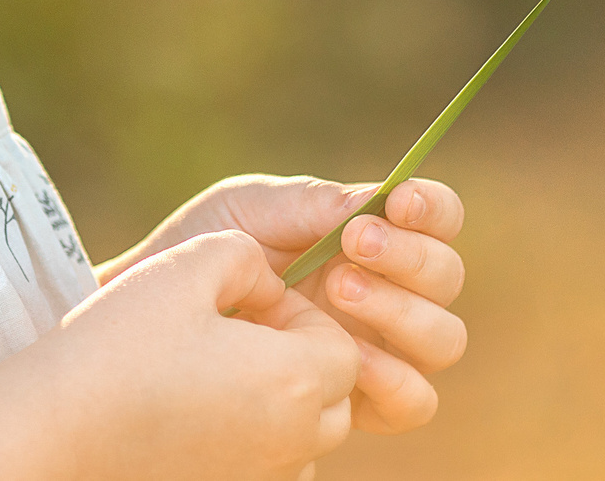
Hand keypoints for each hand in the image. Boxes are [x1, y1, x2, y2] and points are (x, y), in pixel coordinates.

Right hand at [0, 229, 359, 480]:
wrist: (53, 427)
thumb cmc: (118, 341)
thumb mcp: (189, 263)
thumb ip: (248, 256)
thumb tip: (270, 285)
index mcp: (292, 382)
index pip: (342, 347)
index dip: (300, 317)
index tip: (245, 307)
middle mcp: (290, 443)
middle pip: (332, 397)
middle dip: (298, 358)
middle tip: (233, 334)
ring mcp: (258, 477)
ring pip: (303, 437)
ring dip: (278, 401)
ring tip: (212, 373)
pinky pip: (269, 467)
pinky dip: (251, 439)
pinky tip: (196, 413)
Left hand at [102, 175, 467, 434]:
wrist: (157, 316)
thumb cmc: (205, 252)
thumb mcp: (246, 212)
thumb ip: (310, 203)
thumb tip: (374, 201)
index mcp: (372, 238)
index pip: (437, 218)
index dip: (433, 208)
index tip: (399, 202)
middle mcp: (390, 293)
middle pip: (447, 278)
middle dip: (408, 258)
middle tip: (351, 246)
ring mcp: (382, 349)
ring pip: (442, 340)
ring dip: (402, 313)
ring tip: (337, 291)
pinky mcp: (363, 401)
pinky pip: (413, 402)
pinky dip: (393, 380)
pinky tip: (345, 359)